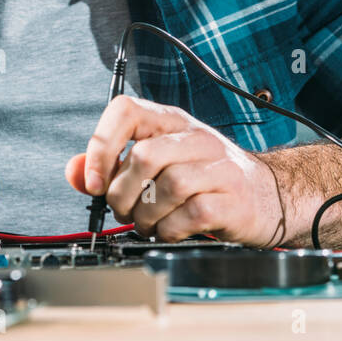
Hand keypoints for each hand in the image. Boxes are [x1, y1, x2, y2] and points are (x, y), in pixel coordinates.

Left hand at [65, 94, 283, 246]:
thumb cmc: (205, 180)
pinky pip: (190, 215)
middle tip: (124, 211)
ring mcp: (219, 167)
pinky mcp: (233, 199)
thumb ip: (111, 169)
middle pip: (144, 156)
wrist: (267, 197)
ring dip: (145, 216)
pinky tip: (170, 230)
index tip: (93, 181)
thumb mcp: (157, 165)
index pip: (126, 111)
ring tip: (148, 223)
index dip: (100, 146)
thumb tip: (74, 171)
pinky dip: (169, 229)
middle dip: (122, 194)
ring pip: (167, 187)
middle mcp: (196, 137)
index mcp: (171, 122)